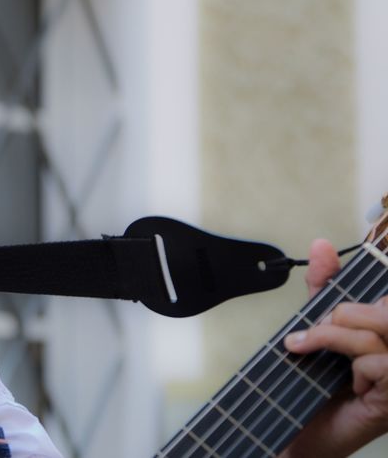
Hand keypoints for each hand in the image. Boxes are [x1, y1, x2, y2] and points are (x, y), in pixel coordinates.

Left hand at [279, 239, 387, 457]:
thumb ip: (324, 290)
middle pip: (384, 309)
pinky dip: (356, 366)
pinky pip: (381, 363)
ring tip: (307, 347)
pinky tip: (350, 383)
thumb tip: (321, 245)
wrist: (302, 436)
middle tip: (311, 332)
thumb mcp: (317, 328)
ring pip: (379, 332)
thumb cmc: (312, 385)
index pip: (381, 297)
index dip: (354, 285)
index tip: (324, 272)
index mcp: (385, 333)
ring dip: (335, 336)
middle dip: (342, 313)